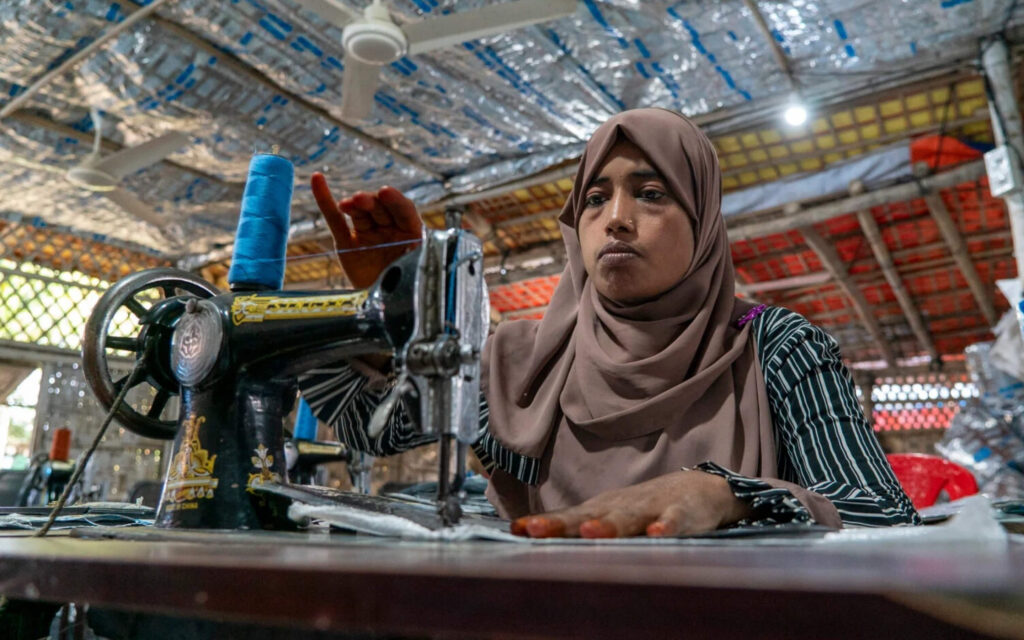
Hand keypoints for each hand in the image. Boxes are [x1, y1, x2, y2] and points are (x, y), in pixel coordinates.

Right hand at [311, 173, 422, 288]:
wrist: (383, 311)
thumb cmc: (406, 290)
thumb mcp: (415, 270)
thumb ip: (414, 254)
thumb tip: (415, 244)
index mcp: (412, 232)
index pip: (405, 210)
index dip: (396, 201)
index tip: (385, 192)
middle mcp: (391, 229)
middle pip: (381, 209)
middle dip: (372, 202)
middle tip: (361, 199)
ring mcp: (368, 234)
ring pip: (360, 214)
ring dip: (355, 205)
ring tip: (348, 204)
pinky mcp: (347, 244)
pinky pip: (336, 221)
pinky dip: (326, 201)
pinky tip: (317, 180)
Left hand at [511, 470, 752, 537]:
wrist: (702, 488)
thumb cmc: (645, 507)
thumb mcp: (609, 515)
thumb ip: (575, 525)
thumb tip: (525, 532)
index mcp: (602, 509)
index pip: (568, 517)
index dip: (544, 524)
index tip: (517, 530)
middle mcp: (621, 506)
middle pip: (590, 516)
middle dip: (562, 524)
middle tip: (536, 530)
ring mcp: (651, 507)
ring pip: (629, 517)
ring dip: (609, 525)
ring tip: (590, 533)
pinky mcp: (683, 512)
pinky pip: (674, 520)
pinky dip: (666, 525)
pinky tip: (657, 532)